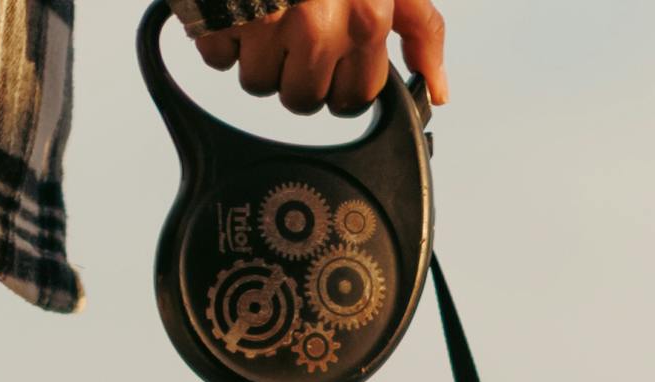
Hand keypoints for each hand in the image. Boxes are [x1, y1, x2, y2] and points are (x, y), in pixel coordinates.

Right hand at [189, 2, 448, 117]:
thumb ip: (421, 29)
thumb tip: (437, 89)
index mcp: (365, 18)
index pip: (353, 98)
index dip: (341, 80)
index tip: (334, 56)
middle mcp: (317, 27)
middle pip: (302, 99)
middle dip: (298, 71)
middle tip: (296, 27)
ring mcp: (265, 23)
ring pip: (259, 83)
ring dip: (260, 55)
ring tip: (268, 10)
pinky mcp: (220, 17)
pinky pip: (217, 57)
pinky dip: (222, 36)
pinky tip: (239, 6)